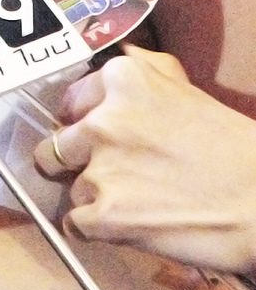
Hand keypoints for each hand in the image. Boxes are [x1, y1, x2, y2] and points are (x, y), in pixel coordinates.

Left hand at [34, 46, 255, 271]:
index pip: (71, 103)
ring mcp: (99, 168)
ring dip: (96, 197)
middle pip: (57, 146)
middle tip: (118, 174)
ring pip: (70, 187)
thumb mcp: (186, 88)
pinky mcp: (103, 215)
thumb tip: (119, 58)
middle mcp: (101, 119)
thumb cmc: (233, 149)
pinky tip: (132, 225)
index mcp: (121, 79)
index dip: (86, 124)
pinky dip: (97, 231)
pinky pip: (75, 224)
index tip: (106, 139)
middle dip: (80, 162)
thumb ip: (145, 72)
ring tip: (140, 201)